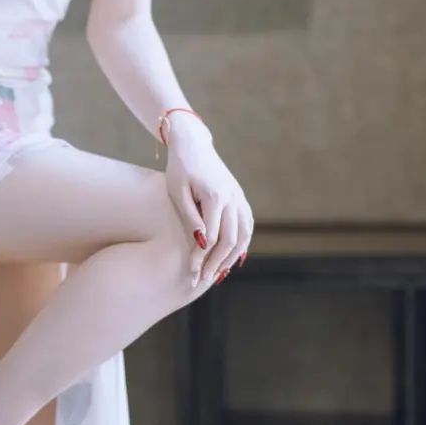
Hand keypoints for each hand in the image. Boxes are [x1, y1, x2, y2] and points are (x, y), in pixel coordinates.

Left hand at [164, 120, 254, 287]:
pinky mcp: (240, 197)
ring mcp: (239, 197)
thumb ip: (190, 218)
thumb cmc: (179, 169)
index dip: (202, 257)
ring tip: (218, 273)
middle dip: (217, 262)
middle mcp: (232, 198)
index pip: (211, 236)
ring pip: (243, 235)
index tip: (191, 271)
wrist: (193, 145)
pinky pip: (247, 225)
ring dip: (232, 257)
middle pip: (230, 240)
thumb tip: (201, 243)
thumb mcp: (177, 192)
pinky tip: (235, 257)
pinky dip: (243, 243)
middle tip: (203, 279)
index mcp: (215, 197)